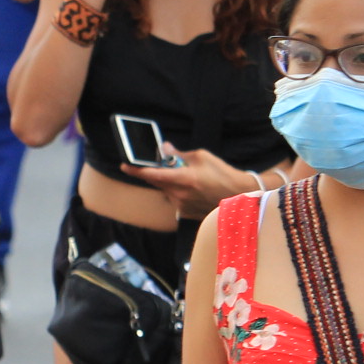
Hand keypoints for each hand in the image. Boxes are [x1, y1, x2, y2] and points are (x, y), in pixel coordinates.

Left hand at [118, 145, 255, 217]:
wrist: (239, 195)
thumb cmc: (222, 173)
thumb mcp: (201, 157)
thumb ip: (179, 155)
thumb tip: (163, 149)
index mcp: (183, 179)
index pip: (153, 175)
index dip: (137, 170)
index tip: (125, 165)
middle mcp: (179, 195)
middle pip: (157, 183)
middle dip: (157, 173)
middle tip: (166, 166)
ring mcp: (182, 207)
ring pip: (166, 191)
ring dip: (171, 183)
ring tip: (190, 179)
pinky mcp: (185, 214)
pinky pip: (174, 200)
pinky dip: (178, 192)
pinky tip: (194, 190)